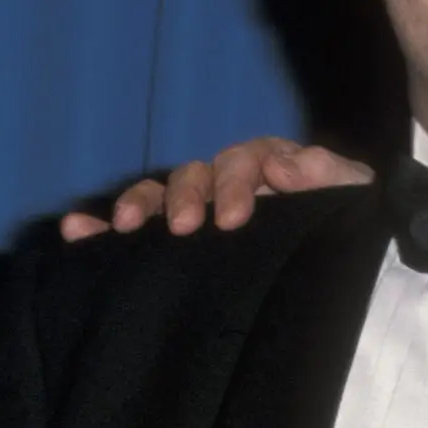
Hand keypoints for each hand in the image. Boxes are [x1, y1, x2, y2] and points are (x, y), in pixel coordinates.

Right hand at [58, 136, 369, 239]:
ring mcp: (198, 210)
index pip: (243, 160)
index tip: (234, 219)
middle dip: (186, 196)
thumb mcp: (349, 199)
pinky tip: (78, 231)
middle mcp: (226, 184)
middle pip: (195, 174)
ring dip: (139, 204)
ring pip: (159, 194)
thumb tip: (277, 167)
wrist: (345, 266)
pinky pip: (134, 229)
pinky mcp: (175, 243)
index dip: (235, 183)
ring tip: (126, 227)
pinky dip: (102, 227)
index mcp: (266, 169)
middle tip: (185, 228)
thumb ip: (325, 174)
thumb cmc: (343, 228)